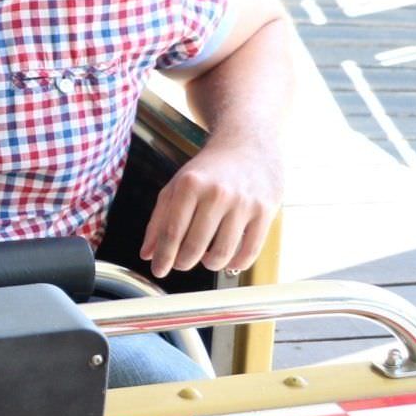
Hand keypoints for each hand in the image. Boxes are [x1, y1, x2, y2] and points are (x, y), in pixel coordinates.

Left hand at [141, 139, 281, 278]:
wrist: (248, 144)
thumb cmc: (208, 170)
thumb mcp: (176, 186)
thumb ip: (159, 219)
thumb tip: (148, 254)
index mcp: (190, 185)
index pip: (172, 232)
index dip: (164, 257)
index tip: (158, 271)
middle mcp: (217, 193)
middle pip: (195, 246)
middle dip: (183, 263)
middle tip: (181, 264)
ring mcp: (244, 202)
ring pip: (222, 253)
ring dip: (209, 264)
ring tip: (205, 258)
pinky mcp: (266, 210)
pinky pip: (249, 251)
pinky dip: (236, 263)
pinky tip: (228, 260)